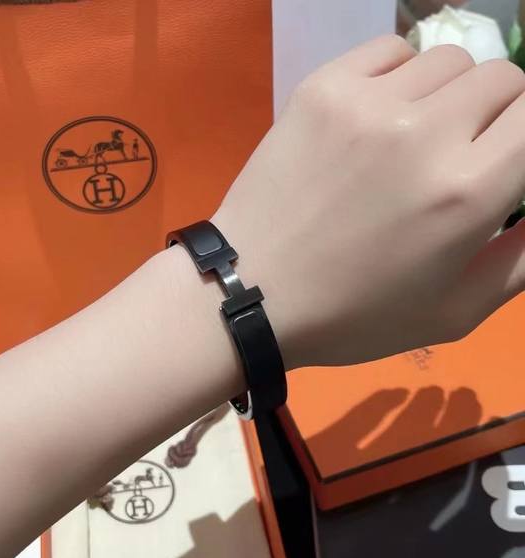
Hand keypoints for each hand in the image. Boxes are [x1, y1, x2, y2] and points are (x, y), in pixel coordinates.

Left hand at [212, 35, 524, 367]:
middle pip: (502, 79)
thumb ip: (523, 258)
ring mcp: (365, 102)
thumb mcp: (454, 311)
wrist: (252, 292)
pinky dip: (400, 76)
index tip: (507, 161)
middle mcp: (423, 130)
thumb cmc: (353, 314)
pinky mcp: (321, 88)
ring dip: (449, 96)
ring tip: (416, 138)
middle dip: (498, 118)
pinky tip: (380, 117)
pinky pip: (389, 51)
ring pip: (448, 61)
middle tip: (463, 156)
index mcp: (466, 190)